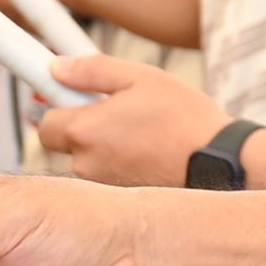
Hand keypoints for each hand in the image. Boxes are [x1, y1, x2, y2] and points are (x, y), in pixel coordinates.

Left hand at [32, 56, 225, 189]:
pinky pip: (108, 175)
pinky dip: (120, 163)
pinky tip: (149, 152)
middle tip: (116, 112)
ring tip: (141, 132)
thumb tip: (57, 68)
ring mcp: (104, 185)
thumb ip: (93, 70)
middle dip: (82, 127)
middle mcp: (87, 164)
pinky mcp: (122, 198)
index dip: (61, 106)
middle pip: (65, 144)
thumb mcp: (141, 78)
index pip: (45, 123)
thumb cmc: (185, 118)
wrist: (220, 162)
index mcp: (85, 130)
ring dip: (103, 146)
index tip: (72, 95)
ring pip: (88, 160)